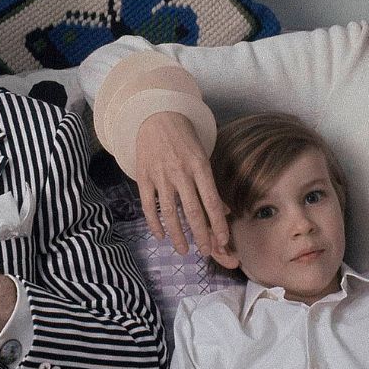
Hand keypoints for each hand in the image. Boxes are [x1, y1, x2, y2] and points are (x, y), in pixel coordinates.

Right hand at [132, 111, 228, 258]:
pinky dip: (154, 223)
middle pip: (192, 212)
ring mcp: (160, 176)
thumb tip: (225, 212)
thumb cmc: (185, 139)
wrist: (157, 116)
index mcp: (200, 166)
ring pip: (169, 213)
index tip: (222, 241)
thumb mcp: (203, 157)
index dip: (217, 225)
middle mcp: (181, 172)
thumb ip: (211, 185)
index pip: (212, 202)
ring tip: (182, 249)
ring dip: (177, 235)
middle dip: (200, 235)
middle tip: (204, 252)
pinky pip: (148, 205)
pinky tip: (161, 235)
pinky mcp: (143, 177)